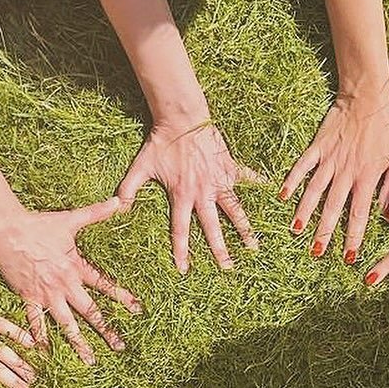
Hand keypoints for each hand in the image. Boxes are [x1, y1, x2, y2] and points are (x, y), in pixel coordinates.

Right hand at [0, 201, 141, 363]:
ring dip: (79, 343)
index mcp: (77, 268)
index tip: (138, 310)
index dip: (123, 297)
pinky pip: (35, 322)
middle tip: (120, 347)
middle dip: (106, 330)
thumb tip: (119, 201)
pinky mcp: (28, 298)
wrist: (7, 230)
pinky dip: (40, 338)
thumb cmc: (38, 224)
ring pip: (67, 324)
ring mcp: (47, 294)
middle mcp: (65, 285)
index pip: (105, 285)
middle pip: (90, 312)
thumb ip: (96, 213)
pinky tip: (45, 354)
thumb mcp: (70, 219)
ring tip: (90, 360)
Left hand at [118, 121, 260, 273]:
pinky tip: (271, 190)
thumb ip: (128, 188)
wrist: (181, 117)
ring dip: (244, 228)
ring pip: (235, 210)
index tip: (184, 270)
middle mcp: (203, 193)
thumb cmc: (160, 142)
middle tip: (227, 268)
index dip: (181, 251)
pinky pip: (246, 177)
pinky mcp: (229, 167)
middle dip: (220, 249)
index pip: (180, 230)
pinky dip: (257, 182)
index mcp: (181, 196)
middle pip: (213, 227)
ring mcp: (219, 181)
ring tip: (254, 246)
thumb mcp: (141, 166)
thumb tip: (117, 207)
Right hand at [280, 92, 388, 263]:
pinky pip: (302, 166)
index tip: (348, 257)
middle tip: (317, 252)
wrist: (368, 98)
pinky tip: (283, 196)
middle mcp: (346, 172)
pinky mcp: (317, 147)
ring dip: (305, 211)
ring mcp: (329, 160)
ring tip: (296, 230)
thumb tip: (387, 213)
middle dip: (325, 232)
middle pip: (333, 208)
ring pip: (315, 190)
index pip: (360, 215)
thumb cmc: (387, 130)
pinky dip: (292, 180)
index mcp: (367, 178)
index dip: (353, 237)